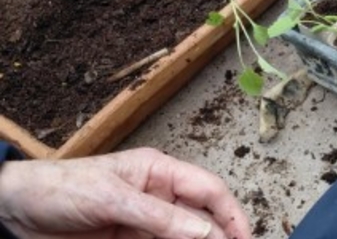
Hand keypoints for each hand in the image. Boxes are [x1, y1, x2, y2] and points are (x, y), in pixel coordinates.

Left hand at [0, 147, 251, 238]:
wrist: (14, 210)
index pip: (208, 189)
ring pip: (182, 238)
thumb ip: (160, 217)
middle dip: (218, 236)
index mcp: (159, 172)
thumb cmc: (60, 188)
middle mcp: (157, 196)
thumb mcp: (113, 198)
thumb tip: (205, 232)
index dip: (231, 213)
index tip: (246, 238)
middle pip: (200, 218)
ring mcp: (143, 223)